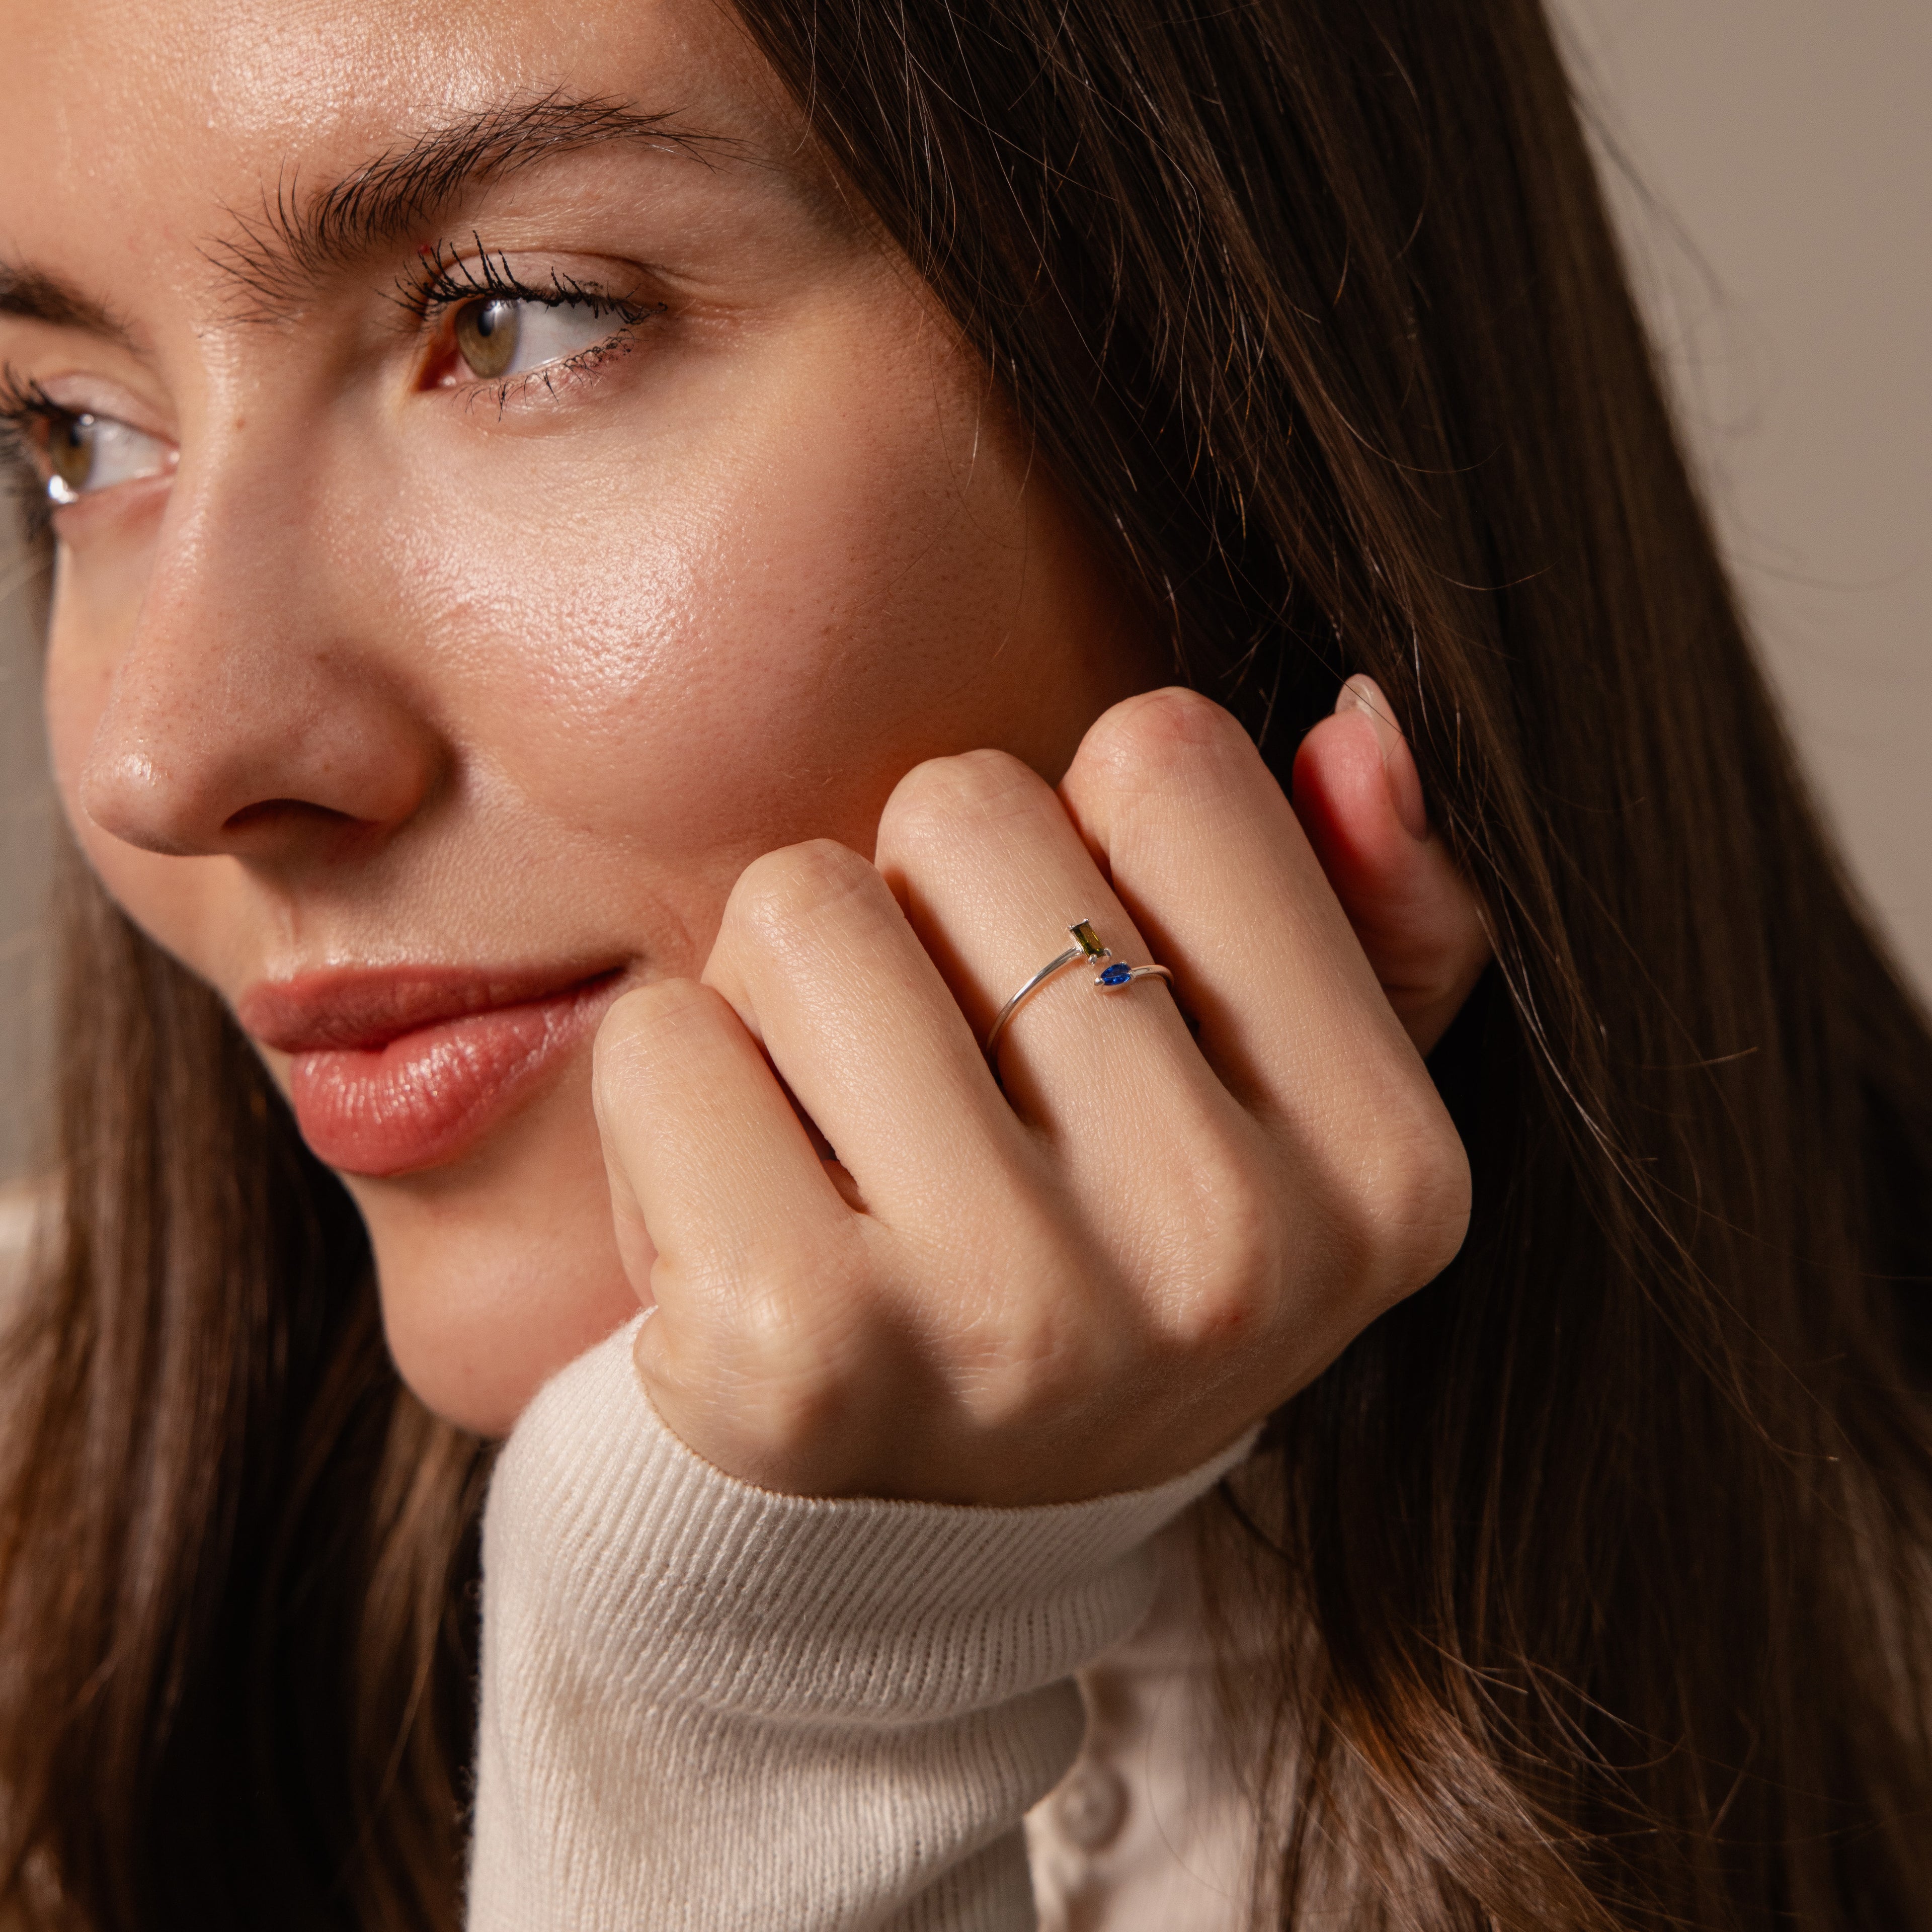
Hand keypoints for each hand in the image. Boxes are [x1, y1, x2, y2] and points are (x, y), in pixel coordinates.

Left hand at [592, 683, 1485, 1503]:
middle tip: (939, 1088)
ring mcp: (1021, 1313)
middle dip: (916, 910)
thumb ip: (1365, 909)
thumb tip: (1354, 730)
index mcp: (1388, 1167)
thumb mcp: (1281, 1110)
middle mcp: (1233, 1251)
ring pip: (800, 905)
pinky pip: (660, 1042)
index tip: (1076, 1002)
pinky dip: (671, 1098)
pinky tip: (744, 1217)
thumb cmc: (1090, 1265)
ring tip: (844, 1153)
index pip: (1169, 760)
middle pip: (965, 809)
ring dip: (783, 1003)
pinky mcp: (801, 1361)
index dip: (1081, 843)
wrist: (906, 1536)